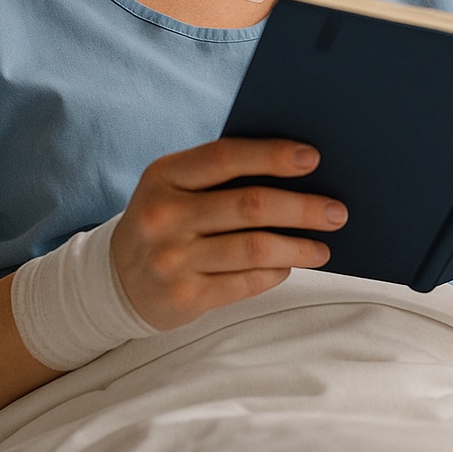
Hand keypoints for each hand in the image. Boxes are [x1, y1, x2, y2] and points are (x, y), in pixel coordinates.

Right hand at [112, 138, 347, 329]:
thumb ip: (220, 174)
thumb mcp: (174, 187)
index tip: (312, 158)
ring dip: (298, 247)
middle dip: (302, 208)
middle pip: (250, 206)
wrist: (116, 281)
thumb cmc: (165, 221)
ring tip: (323, 247)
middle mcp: (164, 215)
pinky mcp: (184, 296)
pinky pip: (246, 282)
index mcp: (164, 176)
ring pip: (254, 248)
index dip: (272, 156)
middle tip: (336, 211)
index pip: (225, 157)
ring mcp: (172, 258)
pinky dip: (275, 272)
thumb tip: (296, 168)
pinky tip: (289, 266)